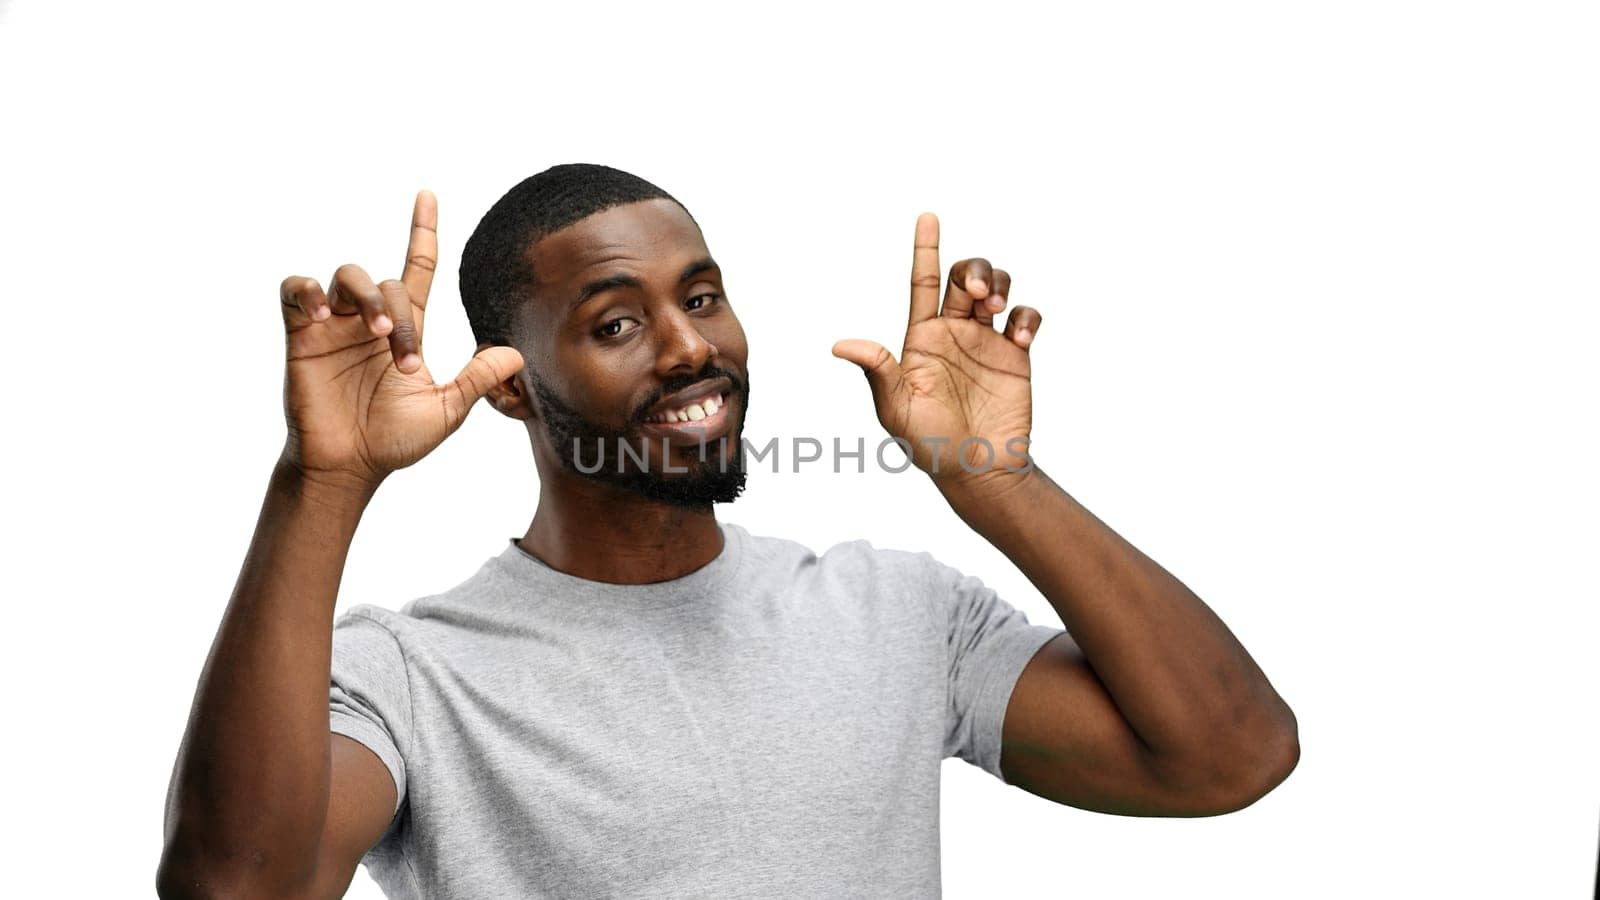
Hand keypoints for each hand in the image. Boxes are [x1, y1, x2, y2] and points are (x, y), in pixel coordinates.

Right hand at [277, 190, 524, 490]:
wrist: (349, 468)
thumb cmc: (392, 441)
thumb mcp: (446, 410)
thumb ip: (478, 380)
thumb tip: (517, 354)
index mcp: (404, 329)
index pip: (416, 269)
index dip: (422, 233)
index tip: (428, 196)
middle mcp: (368, 319)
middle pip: (388, 281)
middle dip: (402, 316)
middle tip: (406, 361)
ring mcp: (333, 325)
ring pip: (348, 275)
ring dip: (367, 297)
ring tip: (377, 334)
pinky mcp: (301, 336)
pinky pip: (295, 289)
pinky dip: (308, 291)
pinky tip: (323, 316)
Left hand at [832, 212, 1041, 491]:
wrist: (977, 470)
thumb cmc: (930, 444)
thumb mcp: (897, 409)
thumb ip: (877, 371)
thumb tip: (839, 345)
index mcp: (922, 338)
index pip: (922, 283)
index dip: (925, 249)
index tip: (927, 217)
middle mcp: (954, 332)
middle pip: (964, 276)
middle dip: (973, 272)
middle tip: (977, 296)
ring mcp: (986, 342)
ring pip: (996, 287)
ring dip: (998, 286)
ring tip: (996, 312)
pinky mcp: (1016, 355)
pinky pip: (1025, 316)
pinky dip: (1025, 317)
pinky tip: (1018, 337)